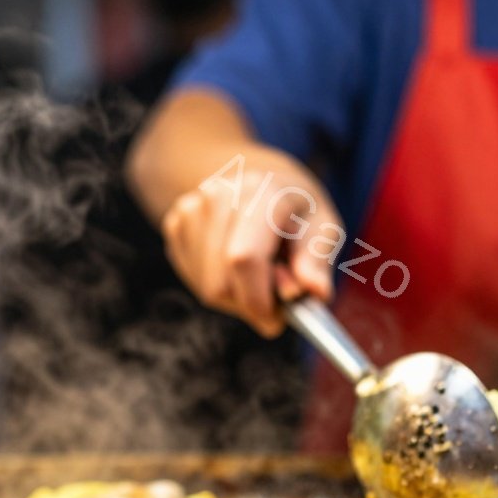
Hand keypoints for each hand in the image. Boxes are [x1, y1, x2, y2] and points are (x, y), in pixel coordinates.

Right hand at [160, 146, 342, 337]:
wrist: (261, 178)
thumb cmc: (297, 210)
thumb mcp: (322, 227)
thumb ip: (317, 261)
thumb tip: (315, 292)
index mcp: (262, 191)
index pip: (244, 258)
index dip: (258, 300)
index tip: (278, 319)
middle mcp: (219, 194)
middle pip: (221, 282)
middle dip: (251, 305)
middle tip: (276, 297)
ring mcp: (191, 208)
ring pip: (206, 288)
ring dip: (236, 298)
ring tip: (259, 275)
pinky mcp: (175, 224)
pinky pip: (194, 280)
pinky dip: (218, 286)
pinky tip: (235, 267)